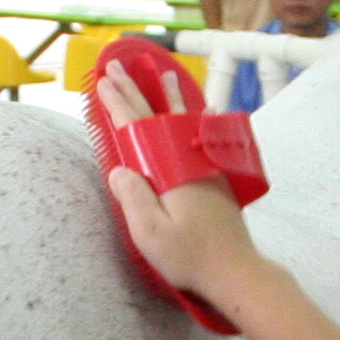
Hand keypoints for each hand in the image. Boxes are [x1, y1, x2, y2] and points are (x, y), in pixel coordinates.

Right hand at [100, 62, 270, 311]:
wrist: (235, 272)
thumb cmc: (191, 257)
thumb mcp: (151, 234)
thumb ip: (134, 198)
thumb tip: (120, 170)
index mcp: (170, 171)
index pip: (139, 128)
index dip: (119, 104)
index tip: (103, 81)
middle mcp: (190, 162)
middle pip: (158, 119)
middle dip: (135, 91)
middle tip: (118, 67)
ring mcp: (206, 169)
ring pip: (183, 123)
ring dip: (171, 99)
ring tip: (166, 76)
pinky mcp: (216, 181)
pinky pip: (199, 138)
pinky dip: (197, 121)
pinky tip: (206, 111)